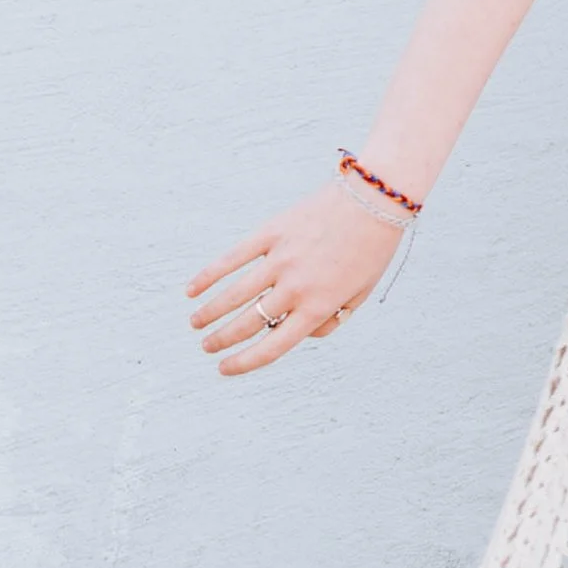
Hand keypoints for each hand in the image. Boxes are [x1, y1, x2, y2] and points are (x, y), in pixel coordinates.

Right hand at [186, 184, 404, 374]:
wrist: (375, 198)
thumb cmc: (372, 249)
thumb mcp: (361, 294)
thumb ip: (332, 319)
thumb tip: (302, 334)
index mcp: (318, 307)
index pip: (272, 347)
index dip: (244, 362)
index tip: (224, 368)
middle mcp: (296, 287)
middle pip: (248, 323)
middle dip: (222, 340)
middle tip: (207, 347)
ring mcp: (281, 259)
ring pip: (234, 294)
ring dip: (209, 313)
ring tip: (195, 324)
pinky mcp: (272, 232)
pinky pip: (233, 258)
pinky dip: (209, 276)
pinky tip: (192, 290)